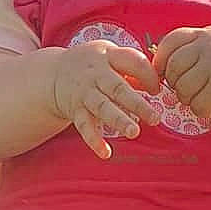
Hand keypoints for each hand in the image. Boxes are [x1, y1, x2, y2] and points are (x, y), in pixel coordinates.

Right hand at [50, 40, 160, 158]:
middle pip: (118, 88)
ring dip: (118, 120)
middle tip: (155, 118)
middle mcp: (95, 74)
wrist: (53, 74)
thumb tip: (157, 86)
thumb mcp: (110, 56)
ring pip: (102, 107)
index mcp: (108, 56)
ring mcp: (84, 93)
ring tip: (134, 132)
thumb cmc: (93, 65)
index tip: (157, 90)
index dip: (148, 75)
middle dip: (137, 104)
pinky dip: (94, 140)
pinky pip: (85, 127)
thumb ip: (132, 69)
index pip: (133, 61)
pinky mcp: (75, 110)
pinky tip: (106, 153)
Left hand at [151, 25, 210, 121]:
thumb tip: (154, 69)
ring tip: (203, 96)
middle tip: (188, 90)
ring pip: (184, 88)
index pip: (170, 42)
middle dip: (175, 84)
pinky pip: (198, 104)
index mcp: (204, 34)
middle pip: (174, 68)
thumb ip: (188, 53)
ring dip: (188, 99)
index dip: (161, 61)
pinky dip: (201, 110)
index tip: (164, 75)